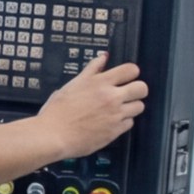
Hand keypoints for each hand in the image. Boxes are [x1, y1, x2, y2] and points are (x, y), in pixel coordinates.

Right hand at [31, 55, 148, 156]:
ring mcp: (115, 114)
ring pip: (139, 106)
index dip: (130, 73)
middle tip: (128, 94)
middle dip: (137, 90)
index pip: (131, 70)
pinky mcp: (115, 131)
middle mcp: (111, 97)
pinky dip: (123, 122)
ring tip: (117, 110)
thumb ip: (91, 70)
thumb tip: (103, 57)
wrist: (52, 136)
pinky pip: (130, 123)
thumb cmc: (56, 112)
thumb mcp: (72, 85)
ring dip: (131, 107)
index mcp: (99, 83)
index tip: (126, 77)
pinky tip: (110, 122)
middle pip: (142, 88)